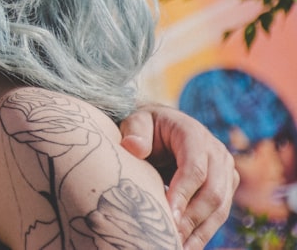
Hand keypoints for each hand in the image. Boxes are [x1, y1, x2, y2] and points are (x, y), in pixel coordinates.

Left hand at [119, 103, 238, 249]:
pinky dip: (203, 232)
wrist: (164, 127)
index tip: (168, 215)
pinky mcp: (226, 188)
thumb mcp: (137, 121)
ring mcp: (226, 172)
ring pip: (220, 208)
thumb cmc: (147, 127)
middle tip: (171, 237)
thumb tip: (133, 147)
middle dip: (192, 218)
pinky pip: (218, 214)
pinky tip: (186, 245)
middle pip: (212, 192)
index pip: (194, 168)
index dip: (183, 193)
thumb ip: (135, 131)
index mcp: (195, 134)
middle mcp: (217, 153)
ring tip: (178, 247)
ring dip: (200, 231)